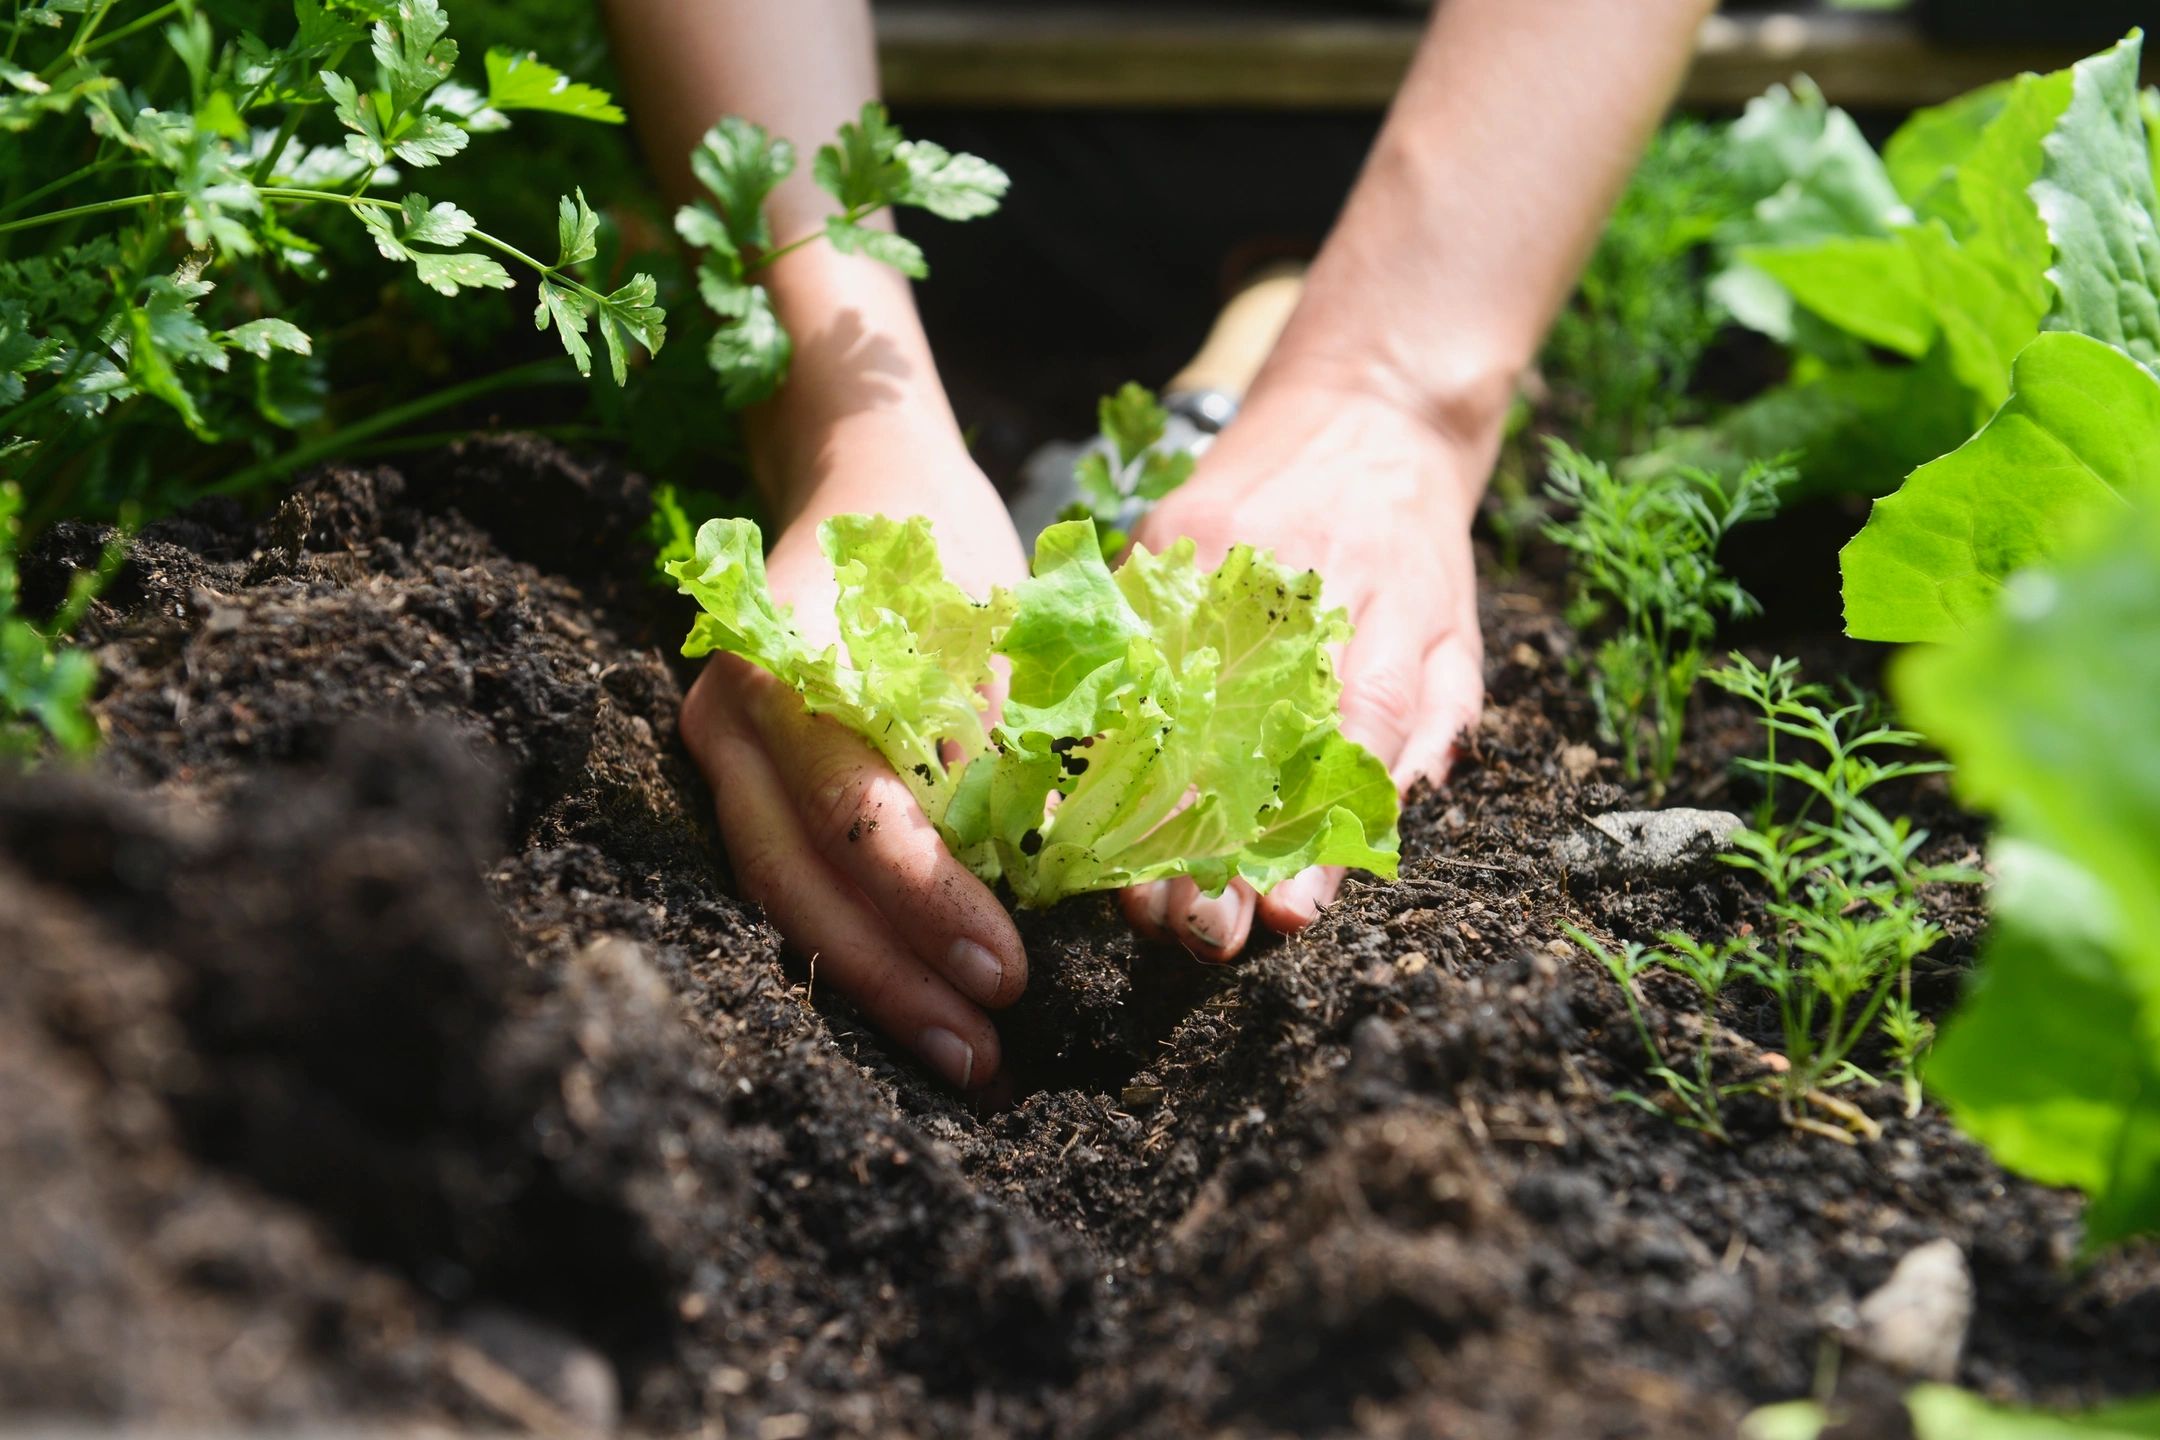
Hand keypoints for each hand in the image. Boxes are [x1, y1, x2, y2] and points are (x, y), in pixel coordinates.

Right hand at [678, 416, 1030, 1090]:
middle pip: (798, 880)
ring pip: (778, 898)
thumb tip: (1052, 877)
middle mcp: (732, 719)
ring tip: (960, 1057)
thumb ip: (1008, 742)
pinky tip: (915, 1005)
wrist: (859, 473)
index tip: (1012, 973)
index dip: (931, 903)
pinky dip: (849, 947)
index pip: (856, 814)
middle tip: (982, 1056)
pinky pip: (782, 883)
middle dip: (894, 977)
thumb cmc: (942, 544)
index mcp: (793, 667)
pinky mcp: (739, 783)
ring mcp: (720, 755)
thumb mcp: (996, 624)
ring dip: (870, 984)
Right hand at [1120, 382, 1490, 958]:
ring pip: (1171, 697)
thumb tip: (1388, 819)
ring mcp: (1218, 556)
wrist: (1365, 402)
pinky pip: (1121, 643)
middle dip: (1215, 845)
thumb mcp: (1456, 631)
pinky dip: (1099, 723)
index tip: (1284, 915)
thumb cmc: (1415, 543)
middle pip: (1247, 733)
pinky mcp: (1162, 537)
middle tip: (1195, 934)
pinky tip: (1082, 796)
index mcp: (1387, 612)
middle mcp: (1300, 584)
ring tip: (1133, 893)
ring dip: (1148, 806)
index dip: (1316, 833)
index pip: (1352, 737)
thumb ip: (1433, 725)